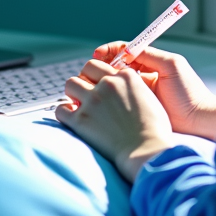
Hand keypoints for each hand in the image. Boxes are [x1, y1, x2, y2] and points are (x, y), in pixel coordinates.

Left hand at [53, 66, 176, 181]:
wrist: (147, 150)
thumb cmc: (154, 130)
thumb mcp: (150, 98)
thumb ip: (134, 88)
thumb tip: (123, 90)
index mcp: (126, 77)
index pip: (102, 65)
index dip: (98, 75)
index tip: (99, 84)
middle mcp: (108, 84)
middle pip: (85, 69)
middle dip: (85, 79)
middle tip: (88, 93)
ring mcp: (93, 101)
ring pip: (70, 84)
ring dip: (73, 93)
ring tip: (78, 104)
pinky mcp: (81, 120)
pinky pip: (61, 109)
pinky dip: (64, 112)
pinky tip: (71, 118)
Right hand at [90, 42, 215, 140]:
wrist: (198, 121)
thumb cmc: (190, 93)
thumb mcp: (171, 66)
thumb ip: (150, 55)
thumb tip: (127, 50)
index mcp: (152, 63)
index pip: (126, 51)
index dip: (111, 50)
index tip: (98, 53)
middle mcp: (144, 77)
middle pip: (116, 66)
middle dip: (102, 65)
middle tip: (93, 69)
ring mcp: (139, 94)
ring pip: (115, 82)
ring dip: (103, 80)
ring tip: (95, 83)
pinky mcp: (137, 110)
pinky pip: (119, 99)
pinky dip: (108, 96)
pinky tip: (102, 98)